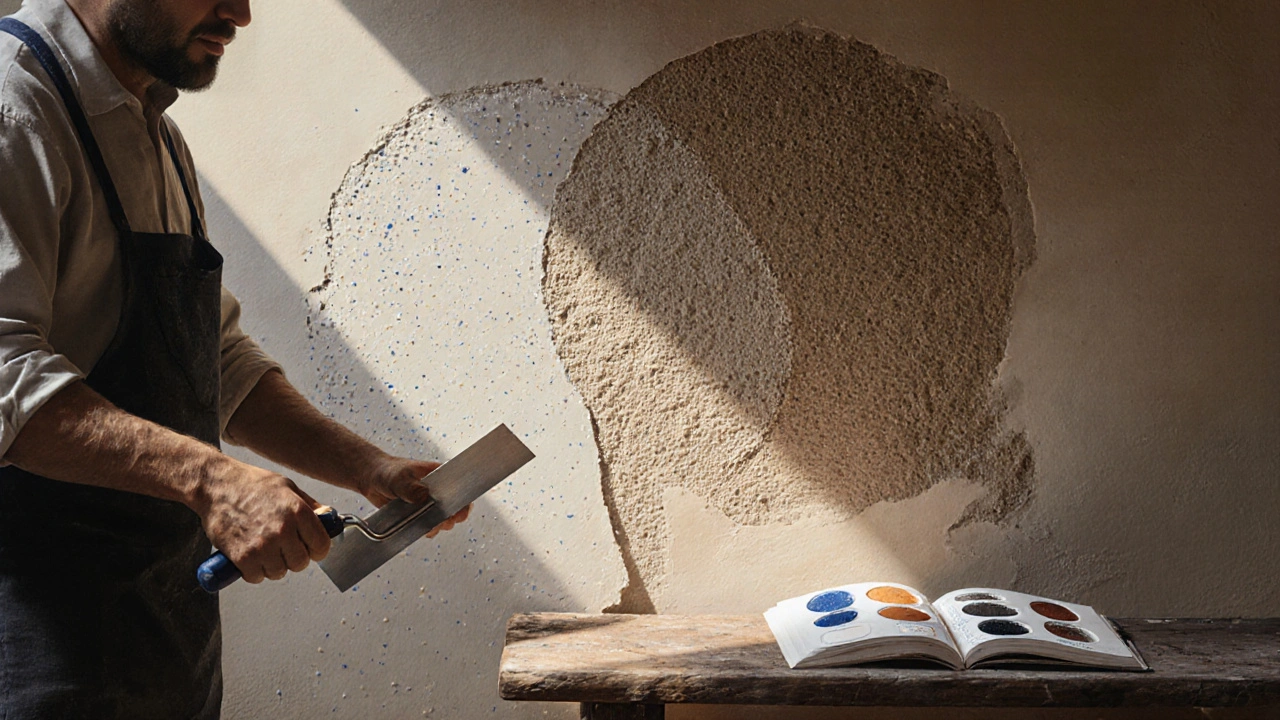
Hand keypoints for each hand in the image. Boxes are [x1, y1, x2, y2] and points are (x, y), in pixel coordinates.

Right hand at [195, 463, 331, 583]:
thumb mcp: (287, 487)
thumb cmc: (250, 484)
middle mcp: (283, 530)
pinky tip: (250, 557)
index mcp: (298, 512)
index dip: (317, 549)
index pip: (321, 545)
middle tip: (283, 549)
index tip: (311, 549)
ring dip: (273, 566)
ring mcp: (262, 545)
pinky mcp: (242, 557)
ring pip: (279, 572)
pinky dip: (254, 571)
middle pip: (301, 563)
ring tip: (264, 550)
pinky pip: (256, 577)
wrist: (215, 486)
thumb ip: (309, 506)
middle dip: (294, 558)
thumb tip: (328, 517)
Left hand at [361, 455, 470, 536]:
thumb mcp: (398, 477)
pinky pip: (428, 527)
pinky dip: (426, 530)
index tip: (459, 513)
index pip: (459, 488)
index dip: (463, 502)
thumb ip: (410, 487)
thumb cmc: (388, 471)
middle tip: (440, 522)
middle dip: (449, 518)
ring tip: (427, 526)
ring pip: (442, 520)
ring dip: (437, 526)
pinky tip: (418, 529)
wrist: (372, 479)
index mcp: (439, 475)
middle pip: (454, 508)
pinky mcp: (420, 515)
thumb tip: (424, 496)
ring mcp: (429, 504)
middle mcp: (437, 491)